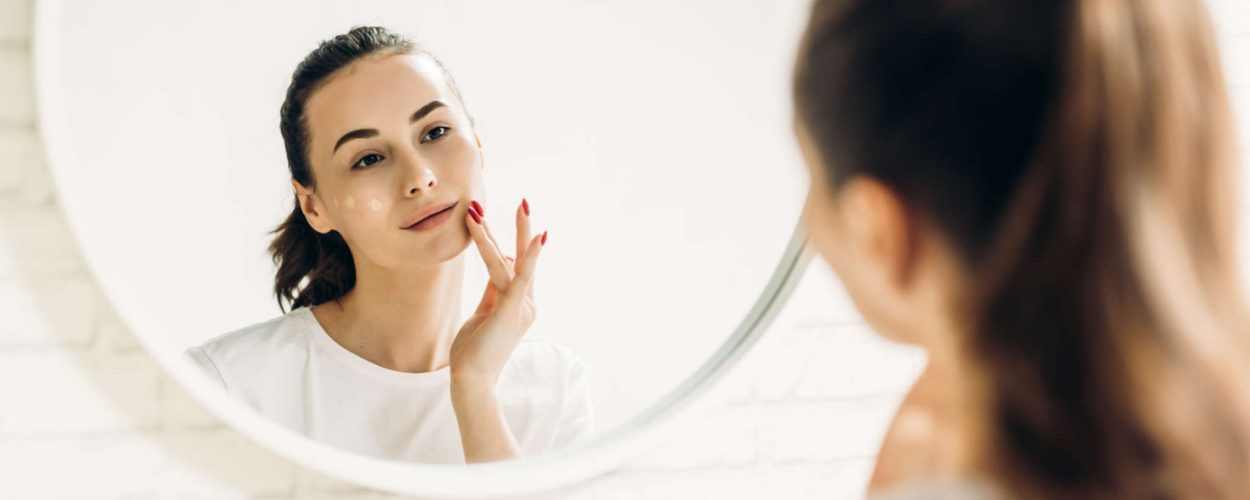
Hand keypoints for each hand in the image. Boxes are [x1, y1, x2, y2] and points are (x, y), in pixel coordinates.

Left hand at [450, 198, 546, 387]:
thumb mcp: (484, 313)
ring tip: (501, 206)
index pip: (513, 265)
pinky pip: (518, 276)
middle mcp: (527, 303)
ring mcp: (522, 306)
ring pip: (511, 262)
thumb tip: (499, 265)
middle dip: (522, 229)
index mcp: (520, 304)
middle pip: (522, 258)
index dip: (503, 242)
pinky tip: (532, 237)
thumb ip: (493, 290)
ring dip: (499, 233)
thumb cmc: (474, 352)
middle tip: (524, 200)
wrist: (472, 381)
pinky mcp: (512, 310)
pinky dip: (526, 255)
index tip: (495, 221)